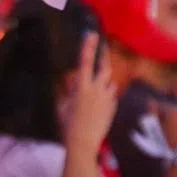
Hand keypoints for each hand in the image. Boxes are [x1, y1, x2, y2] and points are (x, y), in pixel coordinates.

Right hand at [64, 33, 117, 155]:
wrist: (83, 142)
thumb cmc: (67, 124)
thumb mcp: (63, 105)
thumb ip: (70, 92)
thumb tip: (74, 83)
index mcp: (82, 87)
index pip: (85, 62)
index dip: (88, 47)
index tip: (91, 34)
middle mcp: (97, 90)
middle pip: (104, 68)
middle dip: (104, 57)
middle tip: (103, 49)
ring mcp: (107, 99)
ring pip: (110, 82)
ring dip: (104, 81)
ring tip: (97, 85)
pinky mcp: (112, 108)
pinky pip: (111, 96)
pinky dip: (106, 95)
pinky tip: (98, 104)